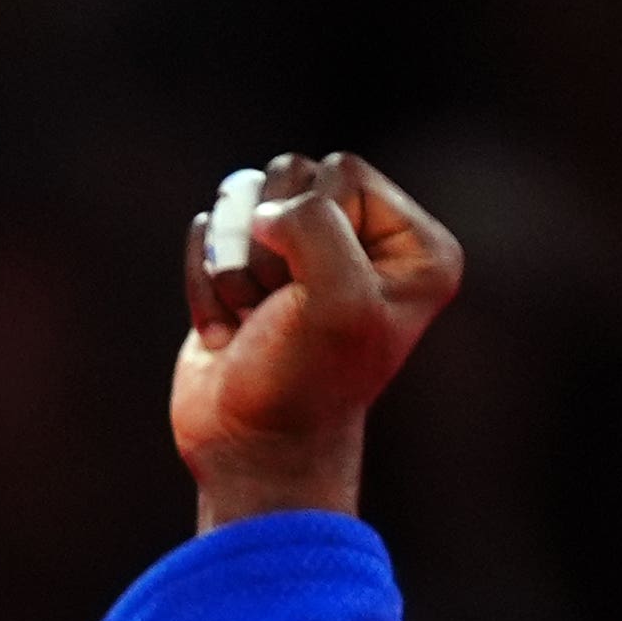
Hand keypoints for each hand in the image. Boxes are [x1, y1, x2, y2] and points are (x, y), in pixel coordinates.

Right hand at [168, 151, 462, 529]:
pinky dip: (207, 280)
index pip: (341, 170)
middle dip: (268, 244)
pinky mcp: (250, 269)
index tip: (313, 293)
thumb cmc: (305, 383)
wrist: (249, 450)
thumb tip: (260, 210)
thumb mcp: (337, 299)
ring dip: (234, 263)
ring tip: (254, 318)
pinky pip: (209, 229)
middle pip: (291, 173)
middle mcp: (366, 242)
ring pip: (244, 197)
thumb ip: (313, 224)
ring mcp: (304, 253)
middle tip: (280, 310)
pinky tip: (229, 328)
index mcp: (414, 247)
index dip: (311, 223)